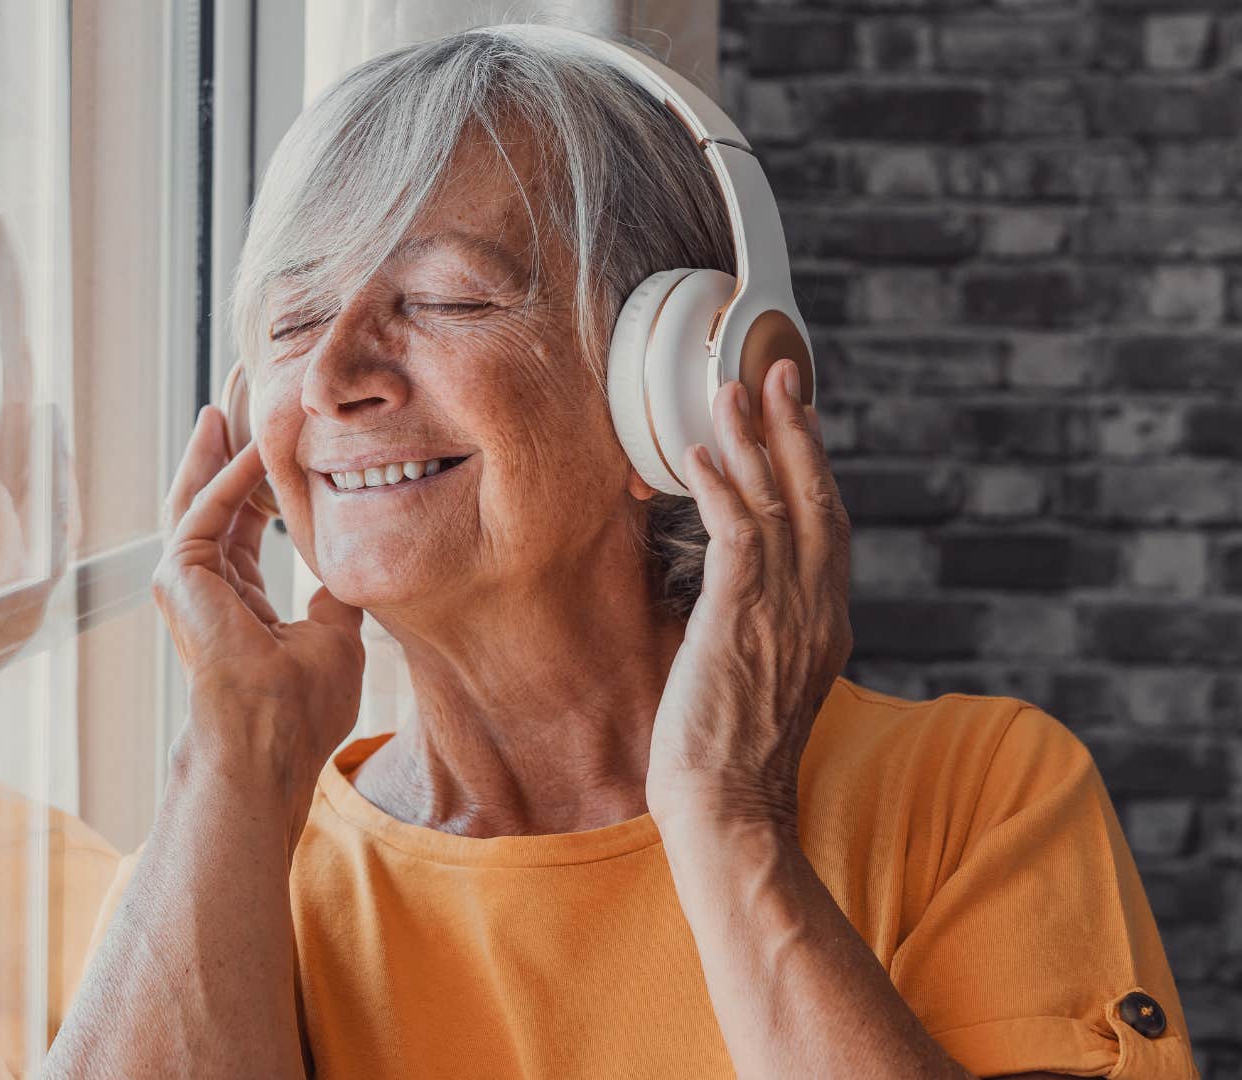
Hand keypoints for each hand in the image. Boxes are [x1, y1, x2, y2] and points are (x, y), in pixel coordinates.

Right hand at [153, 405, 366, 797]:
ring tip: (236, 387)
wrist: (270, 744)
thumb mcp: (335, 634)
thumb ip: (334, 592)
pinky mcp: (179, 576)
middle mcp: (201, 581)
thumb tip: (354, 563)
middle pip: (214, 490)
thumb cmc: (302, 706)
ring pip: (201, 489)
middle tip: (247, 380)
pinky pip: (207, 508)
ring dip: (220, 438)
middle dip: (230, 435)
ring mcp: (183, 579)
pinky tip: (259, 439)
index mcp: (233, 594)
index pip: (243, 515)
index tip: (279, 424)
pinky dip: (232, 472)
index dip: (261, 469)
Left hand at [644, 358, 852, 834]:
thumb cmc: (731, 759)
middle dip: (796, 429)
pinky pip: (738, 534)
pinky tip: (698, 452)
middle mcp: (817, 610)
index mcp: (826, 625)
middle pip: (817, 498)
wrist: (730, 811)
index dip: (813, 466)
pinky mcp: (740, 620)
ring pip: (779, 504)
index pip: (828, 528)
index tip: (796, 417)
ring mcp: (784, 613)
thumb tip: (739, 608)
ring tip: (729, 388)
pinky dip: (721, 487)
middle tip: (777, 369)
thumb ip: (763, 634)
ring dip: (752, 440)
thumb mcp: (762, 683)